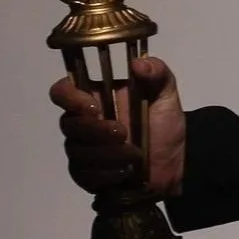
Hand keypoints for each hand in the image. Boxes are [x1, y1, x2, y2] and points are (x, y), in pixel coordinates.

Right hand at [49, 54, 185, 199]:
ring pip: (76, 151)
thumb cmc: (164, 124)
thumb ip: (157, 73)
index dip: (69, 97)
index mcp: (95, 97)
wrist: (175, 163)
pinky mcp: (85, 174)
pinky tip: (125, 171)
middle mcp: (82, 122)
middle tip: (123, 133)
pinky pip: (83, 174)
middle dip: (95, 130)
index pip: (62, 91)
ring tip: (134, 155)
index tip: (93, 106)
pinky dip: (106, 173)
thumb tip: (137, 63)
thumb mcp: (166, 94)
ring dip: (106, 153)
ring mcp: (81, 149)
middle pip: (68, 123)